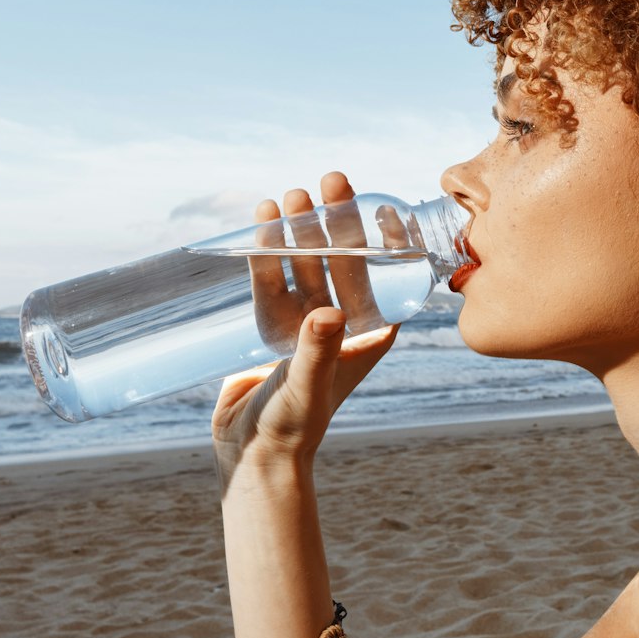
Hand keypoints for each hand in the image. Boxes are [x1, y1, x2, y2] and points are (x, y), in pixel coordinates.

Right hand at [212, 172, 400, 479]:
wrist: (252, 454)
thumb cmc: (293, 427)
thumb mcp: (308, 386)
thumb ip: (317, 350)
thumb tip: (327, 312)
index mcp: (369, 334)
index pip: (386, 277)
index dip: (385, 240)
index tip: (382, 204)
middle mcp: (342, 323)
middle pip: (342, 261)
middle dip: (335, 223)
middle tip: (328, 183)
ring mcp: (306, 322)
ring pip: (305, 265)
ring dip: (298, 232)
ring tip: (288, 198)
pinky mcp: (272, 326)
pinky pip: (272, 280)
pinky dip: (267, 253)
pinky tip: (262, 223)